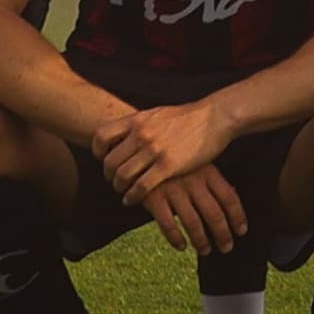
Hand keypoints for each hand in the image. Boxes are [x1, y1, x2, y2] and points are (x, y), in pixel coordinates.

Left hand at [93, 95, 236, 200]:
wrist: (215, 117)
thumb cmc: (189, 117)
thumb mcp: (158, 113)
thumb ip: (141, 124)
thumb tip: (127, 133)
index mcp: (137, 120)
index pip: (101, 136)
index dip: (98, 152)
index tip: (103, 160)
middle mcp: (141, 134)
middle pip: (110, 161)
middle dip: (108, 176)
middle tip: (114, 181)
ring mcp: (154, 150)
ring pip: (122, 176)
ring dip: (119, 188)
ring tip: (123, 192)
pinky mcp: (168, 166)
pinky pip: (140, 187)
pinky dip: (132, 196)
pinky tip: (132, 200)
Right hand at [137, 161, 251, 253]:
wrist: (139, 149)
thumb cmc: (173, 158)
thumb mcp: (196, 161)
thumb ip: (212, 178)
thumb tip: (234, 194)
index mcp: (207, 170)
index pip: (229, 197)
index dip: (237, 216)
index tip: (241, 231)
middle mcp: (193, 180)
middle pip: (214, 214)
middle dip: (222, 234)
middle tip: (226, 248)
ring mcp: (173, 189)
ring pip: (193, 223)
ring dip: (201, 241)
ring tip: (205, 251)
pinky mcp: (153, 197)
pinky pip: (168, 225)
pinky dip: (176, 239)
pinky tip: (181, 246)